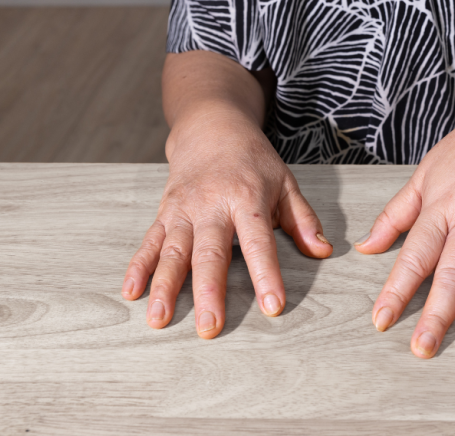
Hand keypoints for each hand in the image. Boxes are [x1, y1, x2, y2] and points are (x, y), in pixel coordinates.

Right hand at [121, 117, 331, 337]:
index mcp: (248, 198)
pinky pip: (149, 241)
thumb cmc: (253, 161)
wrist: (211, 128)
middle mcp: (212, 205)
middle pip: (210, 253)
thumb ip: (303, 220)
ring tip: (159, 319)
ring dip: (164, 287)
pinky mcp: (164, 212)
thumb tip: (323, 251)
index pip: (259, 242)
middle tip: (209, 327)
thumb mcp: (286, 183)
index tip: (272, 306)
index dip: (266, 274)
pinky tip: (132, 292)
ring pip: (172, 251)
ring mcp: (184, 209)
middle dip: (208, 292)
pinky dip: (138, 267)